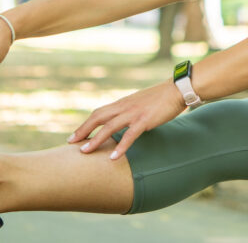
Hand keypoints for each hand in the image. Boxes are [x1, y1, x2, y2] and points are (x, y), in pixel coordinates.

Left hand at [68, 81, 186, 159]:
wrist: (177, 89)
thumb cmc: (161, 97)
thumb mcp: (141, 103)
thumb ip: (130, 111)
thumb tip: (124, 122)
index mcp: (123, 103)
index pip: (99, 112)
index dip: (86, 124)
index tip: (75, 135)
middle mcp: (124, 106)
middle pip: (98, 117)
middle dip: (83, 130)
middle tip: (70, 143)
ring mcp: (133, 113)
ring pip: (109, 127)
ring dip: (95, 140)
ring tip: (84, 153)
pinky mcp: (144, 120)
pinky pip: (129, 136)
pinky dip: (120, 147)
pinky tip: (113, 158)